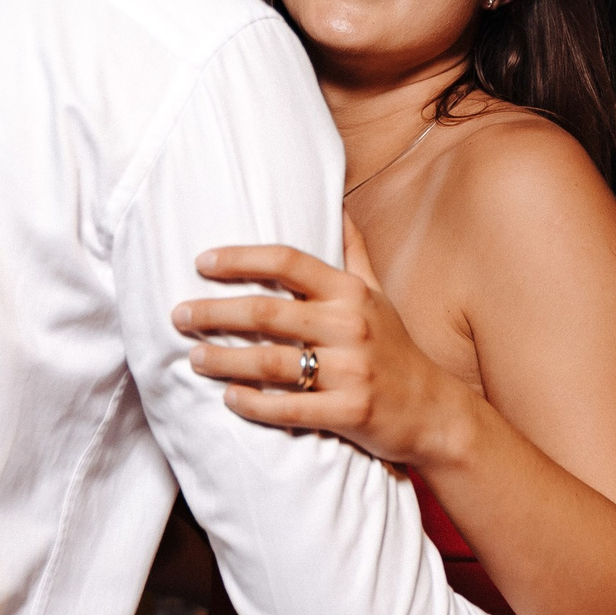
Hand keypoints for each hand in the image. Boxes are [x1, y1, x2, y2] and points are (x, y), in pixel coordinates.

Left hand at [174, 240, 471, 471]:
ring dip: (224, 360)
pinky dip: (253, 404)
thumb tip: (338, 201)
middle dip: (215, 313)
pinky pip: (288, 408)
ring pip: (271, 362)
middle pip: (267, 312)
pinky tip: (229, 399)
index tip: (202, 262)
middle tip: (179, 316)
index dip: (240, 258)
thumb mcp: (378, 294)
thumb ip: (353, 251)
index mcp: (350, 292)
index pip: (287, 261)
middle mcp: (350, 325)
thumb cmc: (396, 349)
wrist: (436, 412)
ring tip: (194, 357)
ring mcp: (351, 370)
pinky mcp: (350, 413)